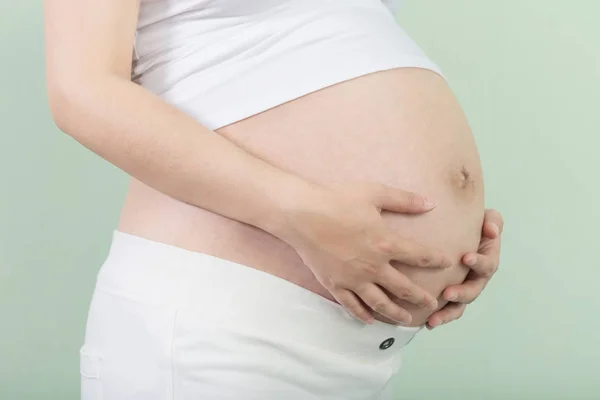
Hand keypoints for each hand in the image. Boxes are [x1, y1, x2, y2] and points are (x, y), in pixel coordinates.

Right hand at [277, 181, 453, 325]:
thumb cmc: (337, 200)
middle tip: (431, 304)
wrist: (301, 214)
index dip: (436, 260)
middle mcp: (373, 266)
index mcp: (385, 243)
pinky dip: (362, 314)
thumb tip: (431, 203)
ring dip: (395, 313)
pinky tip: (369, 320)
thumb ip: (404, 200)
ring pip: (379, 303)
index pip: (419, 256)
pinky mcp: (334, 284)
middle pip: (403, 288)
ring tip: (407, 321)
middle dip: (421, 297)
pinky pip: (351, 305)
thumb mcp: (374, 193)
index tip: (447, 264)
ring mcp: (353, 279)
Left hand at [425, 209, 503, 328]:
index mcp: (487, 260)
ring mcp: (464, 288)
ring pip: (459, 306)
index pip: (487, 264)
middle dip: (461, 293)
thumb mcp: (487, 218)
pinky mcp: (450, 296)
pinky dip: (439, 317)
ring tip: (433, 318)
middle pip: (473, 290)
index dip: (479, 262)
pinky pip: (447, 310)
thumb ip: (493, 222)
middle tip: (448, 293)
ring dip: (447, 313)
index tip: (466, 258)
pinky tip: (426, 323)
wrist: (456, 230)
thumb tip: (492, 231)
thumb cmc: (473, 224)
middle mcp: (477, 278)